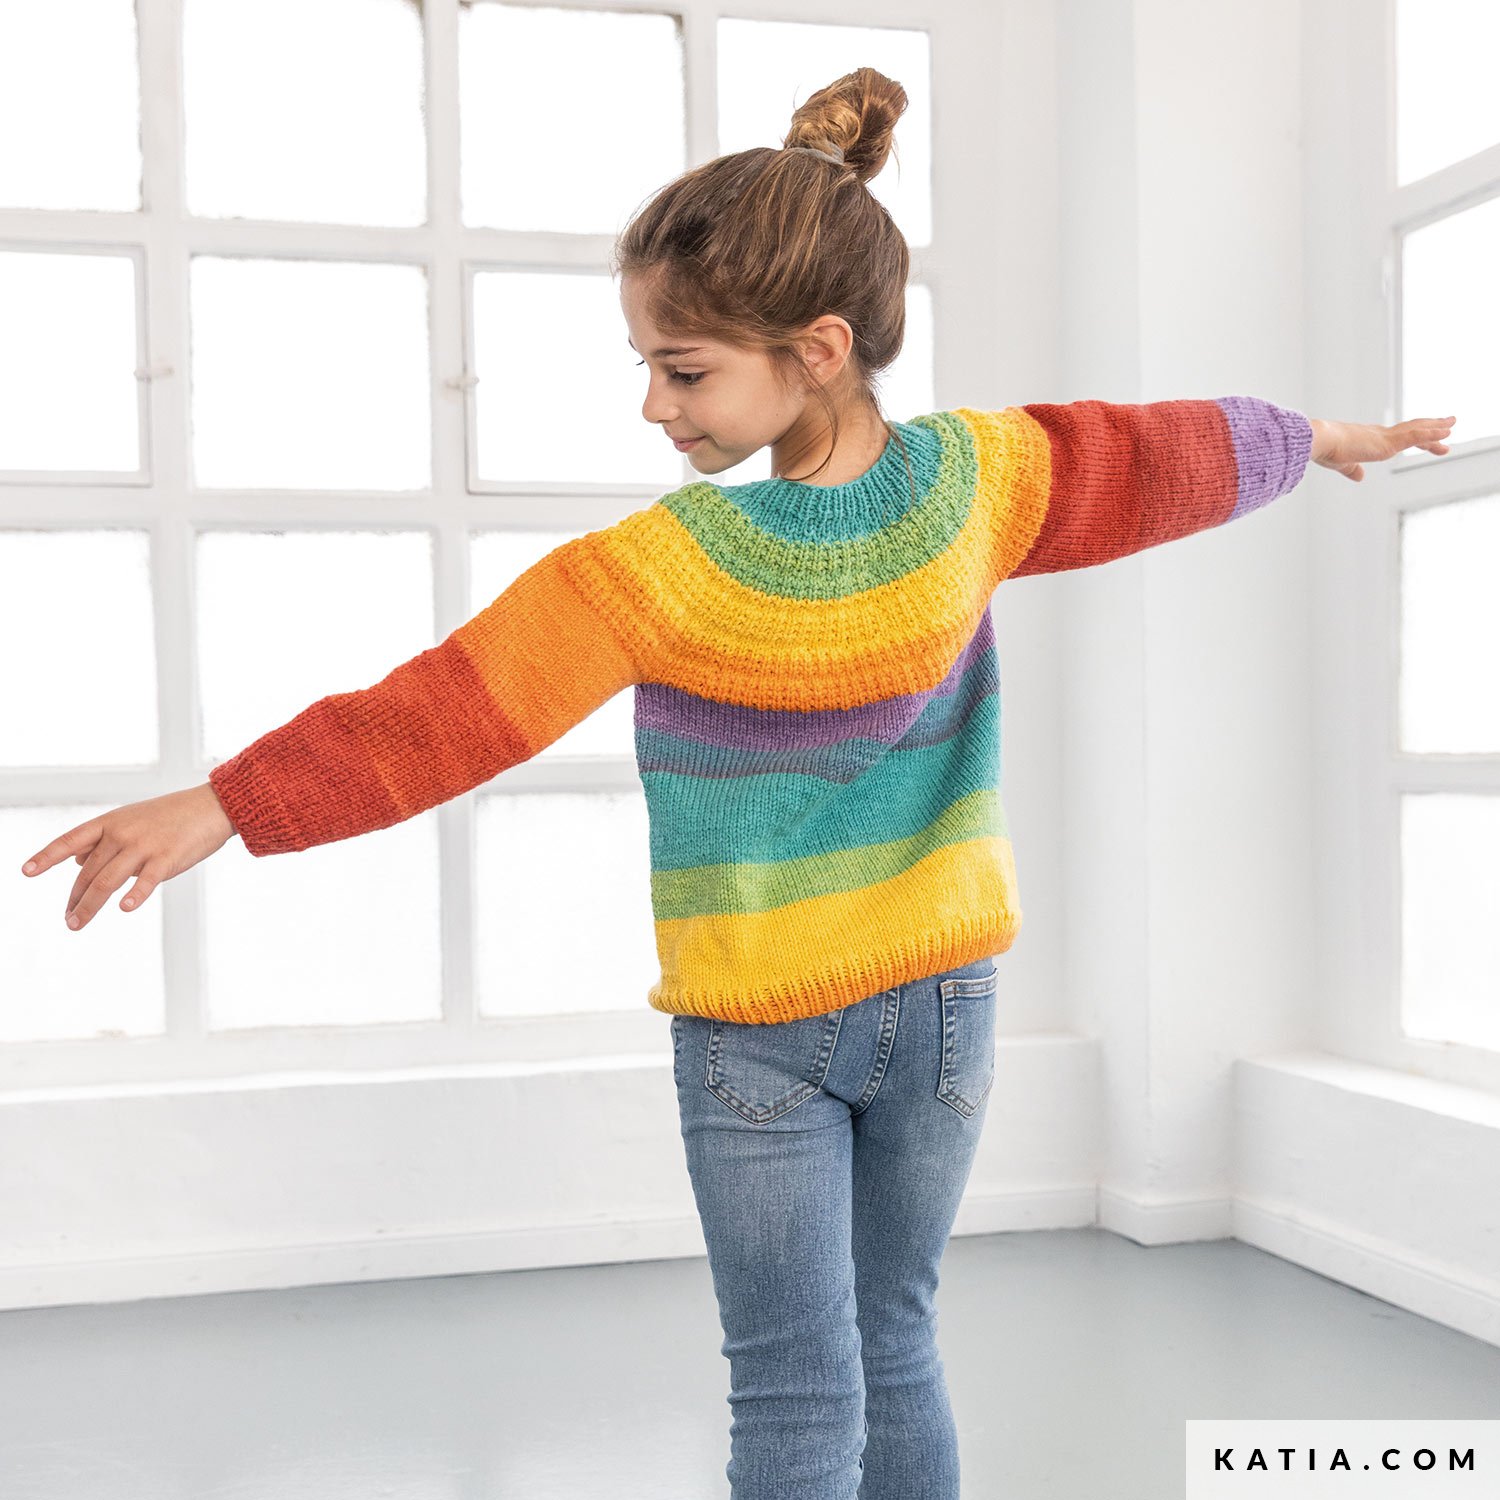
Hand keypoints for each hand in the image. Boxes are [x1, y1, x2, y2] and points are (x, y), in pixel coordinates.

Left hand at [20, 783, 237, 930]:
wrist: (212, 806)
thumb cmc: (173, 815)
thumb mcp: (132, 819)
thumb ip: (105, 839)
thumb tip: (79, 860)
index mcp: (111, 822)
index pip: (70, 840)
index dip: (47, 856)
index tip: (26, 871)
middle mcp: (122, 833)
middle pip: (87, 872)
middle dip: (74, 899)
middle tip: (68, 919)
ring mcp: (143, 846)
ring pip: (106, 881)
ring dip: (88, 906)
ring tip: (76, 923)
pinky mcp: (167, 858)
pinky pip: (145, 880)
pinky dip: (134, 895)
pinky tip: (125, 908)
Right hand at [1310, 414, 1455, 480]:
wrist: (1320, 441)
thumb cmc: (1326, 450)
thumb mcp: (1341, 463)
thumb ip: (1351, 469)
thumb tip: (1359, 477)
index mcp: (1370, 439)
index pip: (1398, 437)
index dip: (1414, 437)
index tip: (1427, 439)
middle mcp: (1380, 435)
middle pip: (1412, 430)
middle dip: (1431, 430)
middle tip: (1449, 428)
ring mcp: (1385, 437)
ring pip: (1417, 430)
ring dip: (1437, 428)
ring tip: (1452, 425)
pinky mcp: (1387, 442)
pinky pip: (1416, 435)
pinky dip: (1432, 432)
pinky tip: (1445, 431)